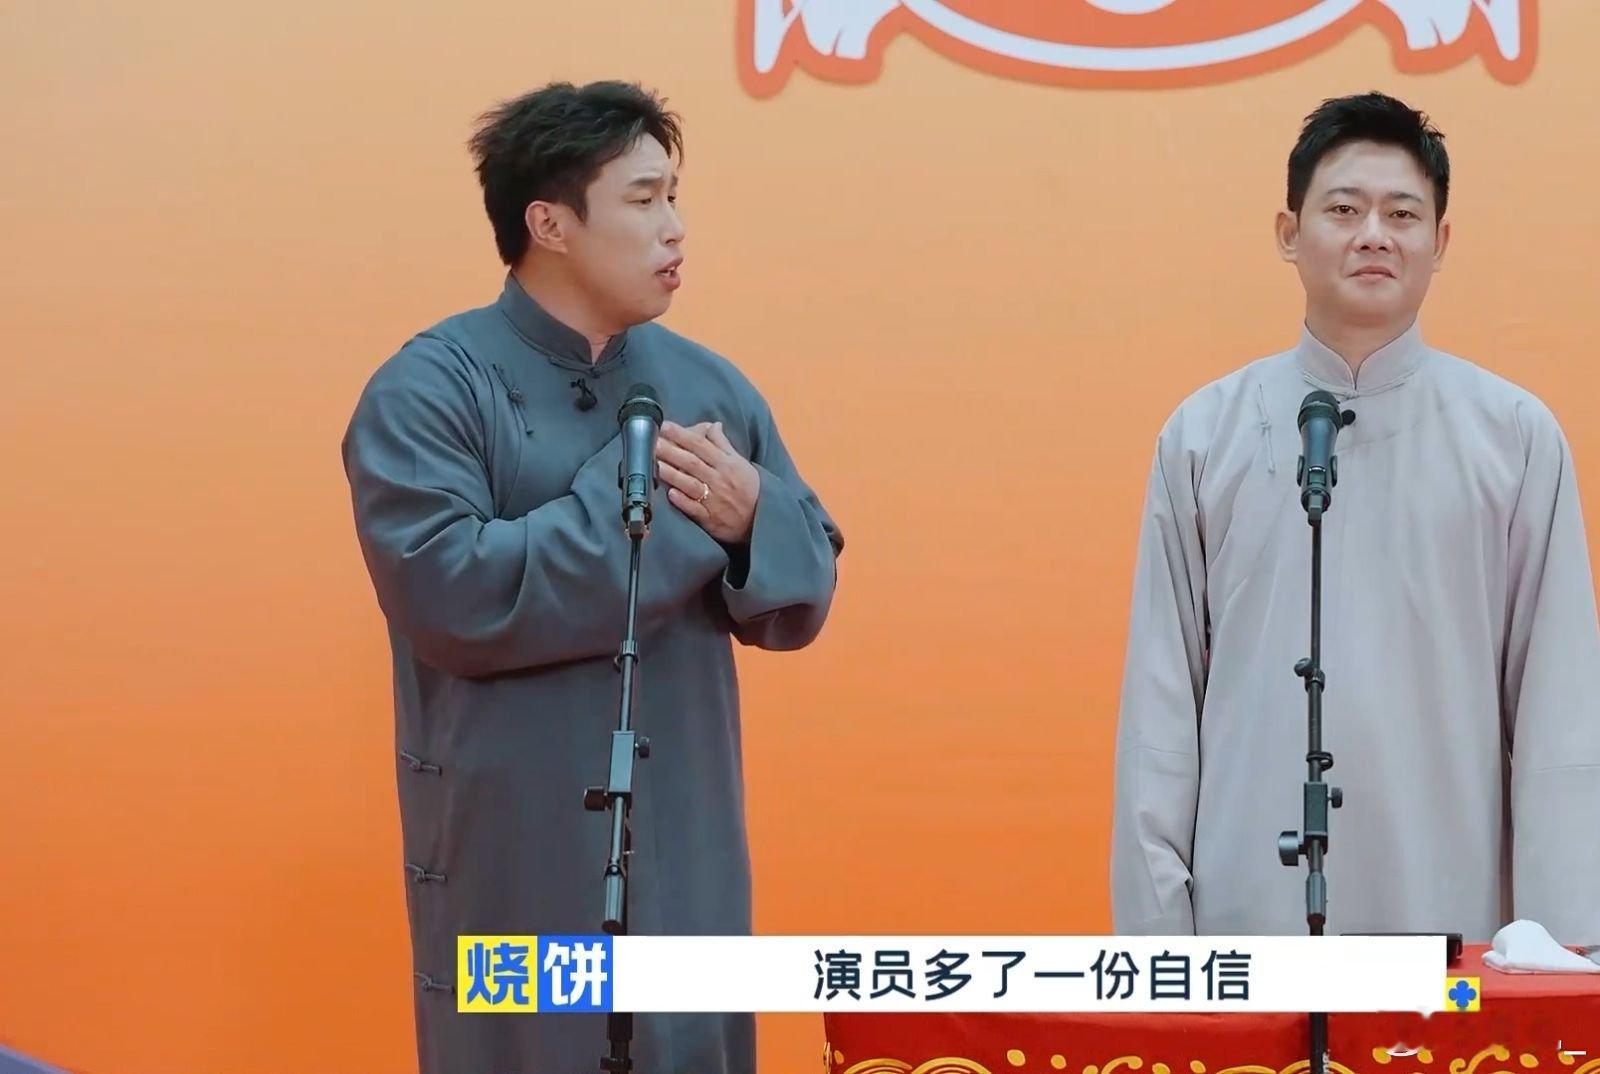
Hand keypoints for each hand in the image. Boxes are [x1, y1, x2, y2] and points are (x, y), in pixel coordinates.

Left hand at [655, 421, 758, 542]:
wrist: (761, 520)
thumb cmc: (749, 488)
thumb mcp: (741, 463)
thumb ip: (723, 445)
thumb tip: (713, 425)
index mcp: (726, 464)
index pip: (701, 446)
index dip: (682, 435)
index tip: (666, 426)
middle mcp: (719, 480)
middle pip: (691, 462)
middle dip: (671, 451)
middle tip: (652, 441)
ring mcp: (714, 500)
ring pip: (690, 484)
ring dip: (672, 474)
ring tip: (654, 464)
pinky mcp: (710, 518)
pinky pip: (695, 509)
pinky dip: (683, 501)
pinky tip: (670, 494)